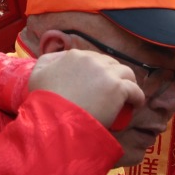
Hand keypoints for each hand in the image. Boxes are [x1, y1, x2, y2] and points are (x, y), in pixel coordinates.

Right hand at [26, 47, 143, 128]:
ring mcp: (107, 74)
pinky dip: (137, 97)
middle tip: (113, 90)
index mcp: (75, 55)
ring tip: (127, 96)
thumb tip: (60, 57)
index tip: (99, 83)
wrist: (56, 118)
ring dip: (127, 83)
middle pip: (111, 64)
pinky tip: (135, 104)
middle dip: (114, 75)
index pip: (94, 59)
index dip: (98, 71)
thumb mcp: (37, 74)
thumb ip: (47, 60)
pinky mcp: (118, 88)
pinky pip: (135, 90)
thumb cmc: (45, 100)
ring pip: (127, 73)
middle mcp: (93, 60)